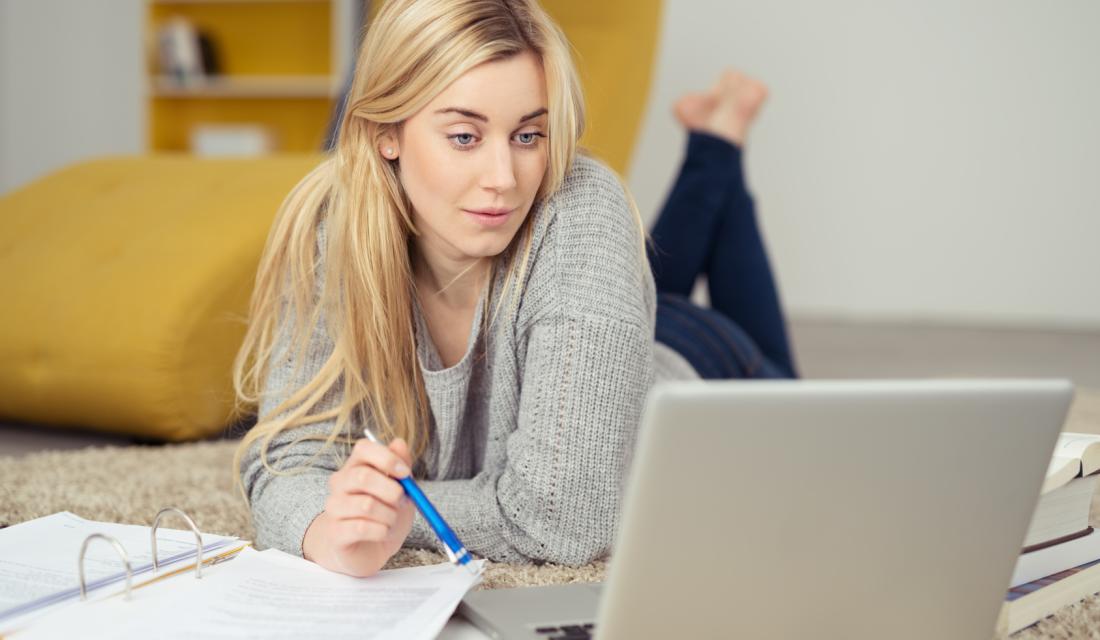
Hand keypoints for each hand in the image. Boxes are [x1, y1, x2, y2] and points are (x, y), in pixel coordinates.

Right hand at [302, 437, 415, 576]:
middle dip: (392, 491)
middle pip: (363, 477)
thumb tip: (399, 443)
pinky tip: (383, 533)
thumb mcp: (399, 489)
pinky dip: (381, 531)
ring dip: (389, 515)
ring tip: (391, 520)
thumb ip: (400, 466)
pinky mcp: (335, 532)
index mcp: (355, 466)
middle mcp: (340, 484)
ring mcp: (334, 508)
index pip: (364, 448)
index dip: (387, 458)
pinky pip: (361, 527)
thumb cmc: (383, 514)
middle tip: (402, 502)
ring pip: (366, 505)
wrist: (369, 549)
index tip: (406, 473)